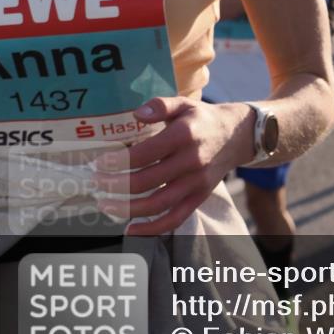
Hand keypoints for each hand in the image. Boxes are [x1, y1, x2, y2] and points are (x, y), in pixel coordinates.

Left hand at [92, 97, 255, 235]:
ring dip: (127, 209)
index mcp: (184, 135)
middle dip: (115, 185)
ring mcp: (197, 182)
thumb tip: (136, 113)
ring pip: (158, 204)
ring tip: (105, 204)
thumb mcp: (184, 104)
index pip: (144, 154)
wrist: (237, 136)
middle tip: (96, 183)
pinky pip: (176, 219)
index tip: (99, 163)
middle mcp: (191, 161)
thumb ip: (160, 105)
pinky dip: (152, 229)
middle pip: (146, 181)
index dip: (117, 162)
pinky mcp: (200, 197)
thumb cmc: (202, 120)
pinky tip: (130, 230)